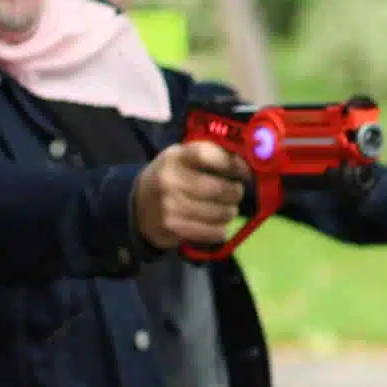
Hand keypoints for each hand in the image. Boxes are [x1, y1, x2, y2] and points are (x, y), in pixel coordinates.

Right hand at [135, 141, 249, 249]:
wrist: (138, 204)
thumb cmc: (171, 176)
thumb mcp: (183, 157)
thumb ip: (211, 155)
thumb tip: (247, 162)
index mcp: (175, 157)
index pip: (207, 155)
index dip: (232, 164)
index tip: (244, 172)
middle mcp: (170, 180)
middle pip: (219, 188)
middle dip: (235, 192)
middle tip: (236, 193)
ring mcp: (169, 205)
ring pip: (219, 213)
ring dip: (230, 212)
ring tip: (227, 209)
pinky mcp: (172, 227)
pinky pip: (212, 232)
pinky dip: (220, 229)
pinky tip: (218, 224)